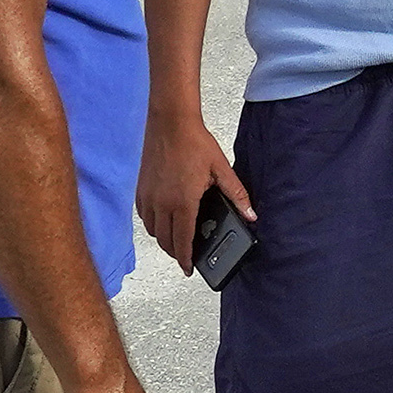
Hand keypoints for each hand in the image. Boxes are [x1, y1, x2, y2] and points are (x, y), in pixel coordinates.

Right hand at [137, 106, 251, 270]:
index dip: (186, 259)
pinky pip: (144, 216)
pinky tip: (163, 221)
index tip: (189, 269)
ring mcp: (148, 197)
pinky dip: (153, 225)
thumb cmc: (194, 143)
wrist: (170, 123)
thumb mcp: (222, 170)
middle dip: (176, 253)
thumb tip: (251, 214)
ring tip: (176, 240)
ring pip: (153, 231)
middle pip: (165, 241)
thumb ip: (237, 195)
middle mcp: (162, 203)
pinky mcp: (141, 189)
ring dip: (164, 240)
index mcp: (183, 202)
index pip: (183, 241)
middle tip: (186, 257)